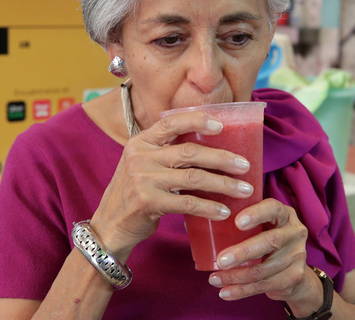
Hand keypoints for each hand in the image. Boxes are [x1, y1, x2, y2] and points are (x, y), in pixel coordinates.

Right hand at [89, 111, 253, 262]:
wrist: (109, 225)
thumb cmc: (133, 194)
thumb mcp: (141, 166)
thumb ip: (164, 154)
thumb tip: (207, 150)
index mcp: (140, 142)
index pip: (171, 123)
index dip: (198, 120)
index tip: (222, 125)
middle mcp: (140, 156)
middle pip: (190, 151)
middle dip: (222, 158)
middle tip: (245, 165)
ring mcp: (143, 179)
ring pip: (194, 176)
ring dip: (223, 184)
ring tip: (244, 190)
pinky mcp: (148, 202)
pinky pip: (187, 202)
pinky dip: (209, 207)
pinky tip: (223, 211)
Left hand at [208, 198, 323, 315]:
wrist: (294, 270)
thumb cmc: (265, 240)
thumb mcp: (259, 226)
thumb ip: (239, 222)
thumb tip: (198, 221)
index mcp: (284, 214)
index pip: (273, 208)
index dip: (256, 214)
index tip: (236, 222)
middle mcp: (294, 232)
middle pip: (270, 241)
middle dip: (243, 252)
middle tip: (221, 260)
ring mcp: (297, 256)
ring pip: (264, 269)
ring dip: (236, 276)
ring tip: (214, 279)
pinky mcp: (295, 277)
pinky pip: (264, 285)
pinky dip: (242, 290)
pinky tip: (226, 292)